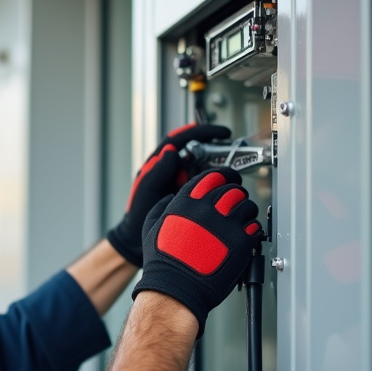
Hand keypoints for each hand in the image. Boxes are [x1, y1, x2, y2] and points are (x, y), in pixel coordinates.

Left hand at [107, 124, 231, 266]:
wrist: (140, 238)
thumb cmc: (138, 213)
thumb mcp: (146, 191)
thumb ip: (157, 171)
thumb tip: (171, 151)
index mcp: (159, 163)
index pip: (181, 139)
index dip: (201, 132)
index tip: (221, 133)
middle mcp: (172, 169)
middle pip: (197, 151)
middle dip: (216, 149)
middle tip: (233, 154)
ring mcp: (182, 181)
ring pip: (204, 166)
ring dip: (219, 167)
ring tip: (232, 173)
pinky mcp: (190, 193)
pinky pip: (206, 184)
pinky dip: (217, 184)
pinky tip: (227, 188)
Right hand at [131, 168, 262, 337]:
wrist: (176, 289)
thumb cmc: (163, 263)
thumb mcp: (151, 228)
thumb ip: (162, 207)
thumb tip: (170, 197)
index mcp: (185, 203)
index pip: (212, 176)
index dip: (223, 176)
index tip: (228, 180)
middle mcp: (207, 209)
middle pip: (233, 188)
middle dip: (234, 195)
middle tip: (233, 204)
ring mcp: (226, 225)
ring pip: (248, 205)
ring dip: (245, 211)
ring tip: (239, 221)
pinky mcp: (241, 242)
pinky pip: (255, 226)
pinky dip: (252, 229)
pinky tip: (243, 236)